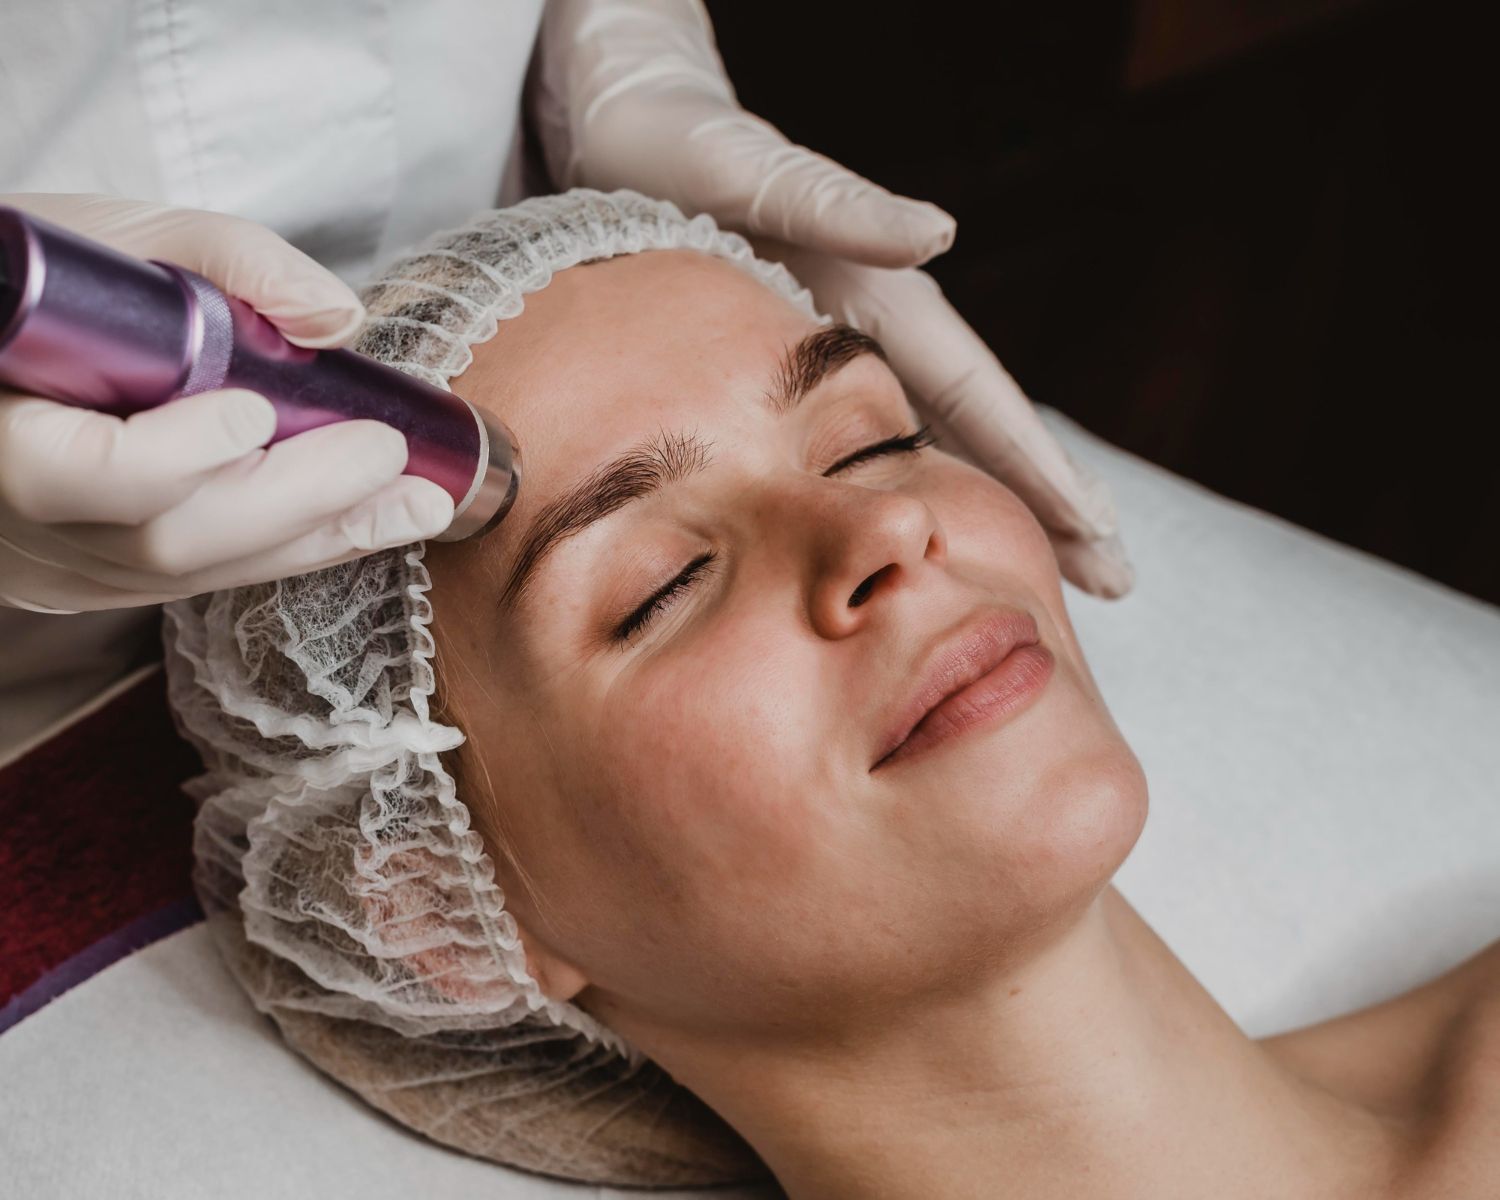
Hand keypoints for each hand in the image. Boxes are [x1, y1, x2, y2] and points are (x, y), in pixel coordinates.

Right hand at [0, 194, 454, 613]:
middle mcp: (19, 514)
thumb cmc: (47, 281)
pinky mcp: (99, 579)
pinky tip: (369, 519)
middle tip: (389, 456)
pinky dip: (293, 546)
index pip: (75, 470)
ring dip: (319, 536)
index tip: (257, 412)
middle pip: (164, 539)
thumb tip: (334, 318)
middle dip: (295, 501)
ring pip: (195, 571)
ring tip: (418, 501)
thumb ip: (232, 260)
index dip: (172, 454)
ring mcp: (57, 559)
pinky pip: (206, 577)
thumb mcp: (121, 236)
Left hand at [531, 0, 1132, 595]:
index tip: (1097, 530)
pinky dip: (908, 499)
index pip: (981, 397)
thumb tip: (940, 233)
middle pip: (982, 435)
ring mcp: (844, 358)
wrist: (624, 131)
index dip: (1039, 468)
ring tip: (1057, 575)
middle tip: (1116, 579)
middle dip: (1051, 506)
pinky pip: (860, 453)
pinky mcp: (795, 372)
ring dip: (995, 511)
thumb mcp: (760, 178)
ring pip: (934, 449)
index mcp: (881, 300)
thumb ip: (844, 208)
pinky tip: (925, 540)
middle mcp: (878, 335)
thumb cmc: (684, 152)